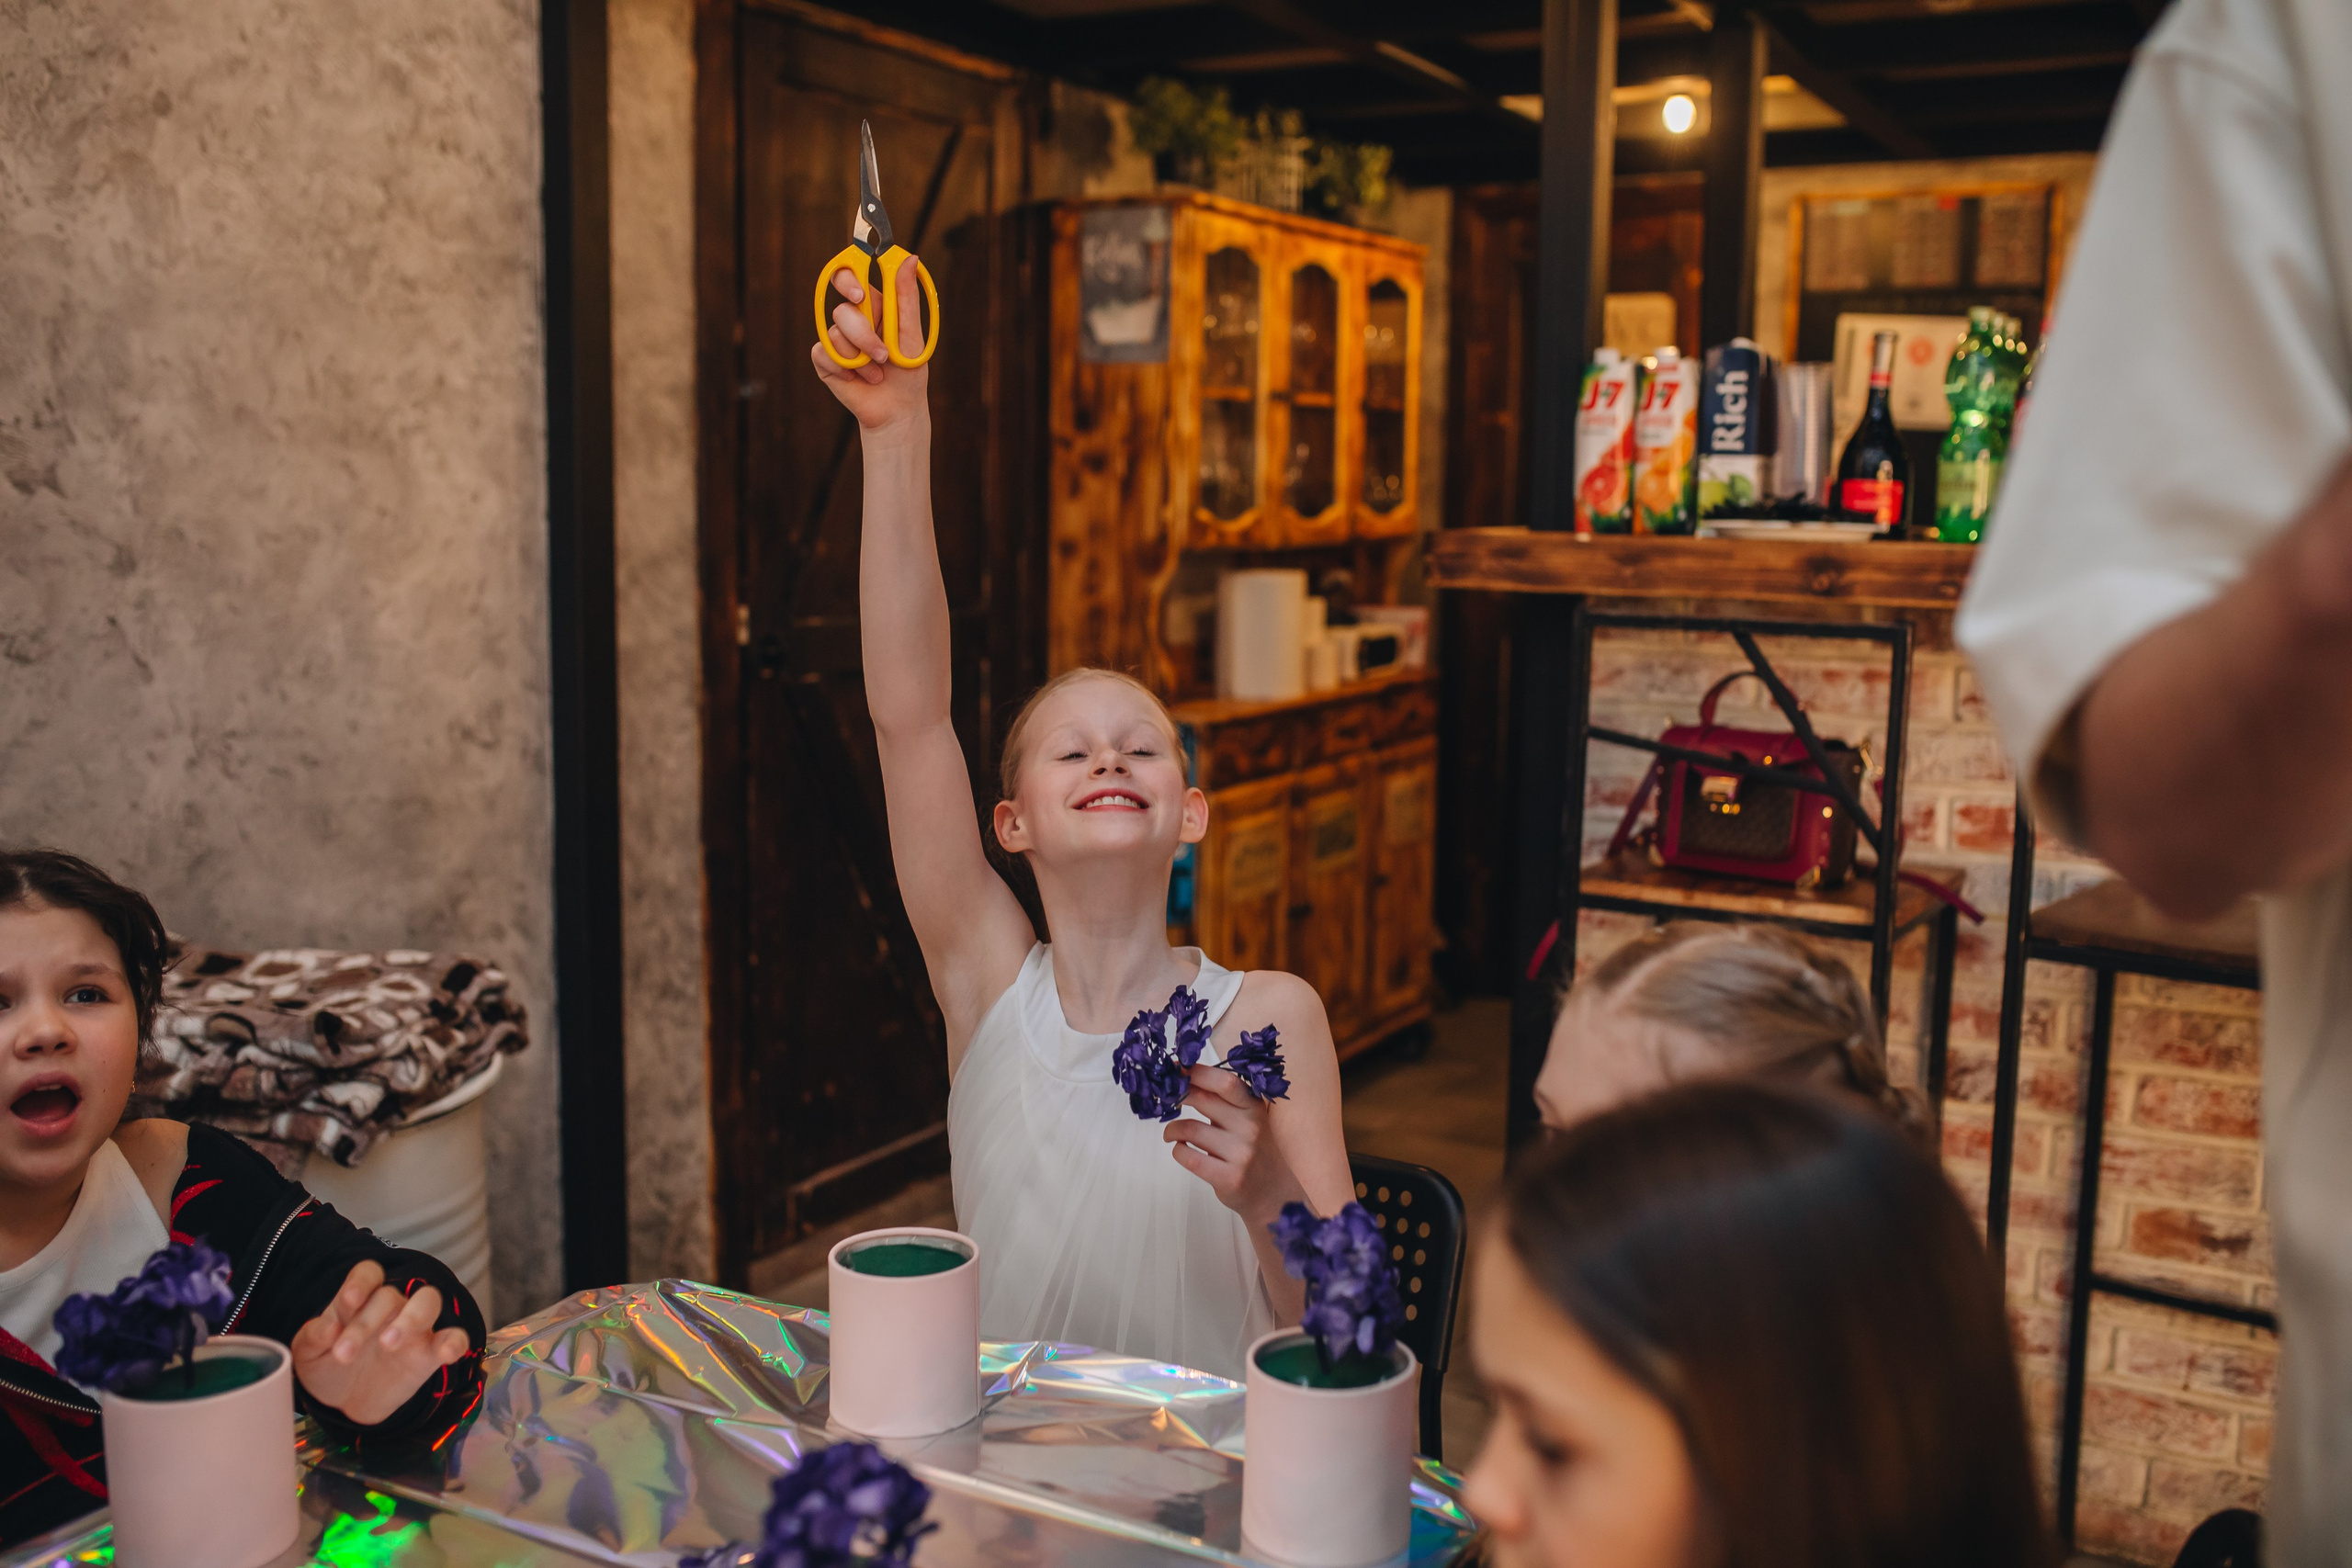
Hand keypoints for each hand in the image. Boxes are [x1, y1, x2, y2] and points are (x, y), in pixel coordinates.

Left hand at [289, 1260, 470, 1425]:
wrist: (346, 1404)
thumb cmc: (328, 1367)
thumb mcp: (307, 1355)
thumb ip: (312, 1338)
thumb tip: (325, 1328)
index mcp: (359, 1300)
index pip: (369, 1274)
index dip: (361, 1282)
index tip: (349, 1300)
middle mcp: (390, 1308)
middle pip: (391, 1295)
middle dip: (367, 1320)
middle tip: (344, 1355)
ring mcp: (414, 1329)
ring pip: (428, 1301)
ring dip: (412, 1318)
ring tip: (389, 1344)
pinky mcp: (430, 1354)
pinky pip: (454, 1337)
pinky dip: (454, 1341)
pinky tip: (446, 1352)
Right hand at [810, 259, 929, 435]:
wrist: (896, 408)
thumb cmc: (908, 371)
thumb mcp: (912, 334)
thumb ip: (906, 297)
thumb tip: (910, 258)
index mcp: (872, 305)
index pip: (850, 276)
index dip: (848, 279)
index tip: (860, 296)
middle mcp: (852, 318)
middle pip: (843, 309)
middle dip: (862, 334)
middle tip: (881, 353)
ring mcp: (836, 339)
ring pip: (835, 334)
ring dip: (861, 358)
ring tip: (878, 372)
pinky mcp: (825, 359)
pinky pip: (824, 354)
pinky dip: (844, 369)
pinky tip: (857, 379)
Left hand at [1164, 1064, 1306, 1226]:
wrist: (1272, 1191)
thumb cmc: (1252, 1149)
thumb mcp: (1246, 1119)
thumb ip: (1222, 1101)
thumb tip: (1183, 1076)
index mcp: (1254, 1106)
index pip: (1224, 1081)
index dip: (1196, 1072)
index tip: (1176, 1069)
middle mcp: (1250, 1127)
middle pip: (1202, 1100)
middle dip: (1177, 1095)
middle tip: (1166, 1099)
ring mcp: (1241, 1153)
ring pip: (1190, 1129)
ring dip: (1172, 1129)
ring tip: (1170, 1133)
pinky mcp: (1230, 1178)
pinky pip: (1189, 1157)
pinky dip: (1177, 1150)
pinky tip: (1180, 1149)